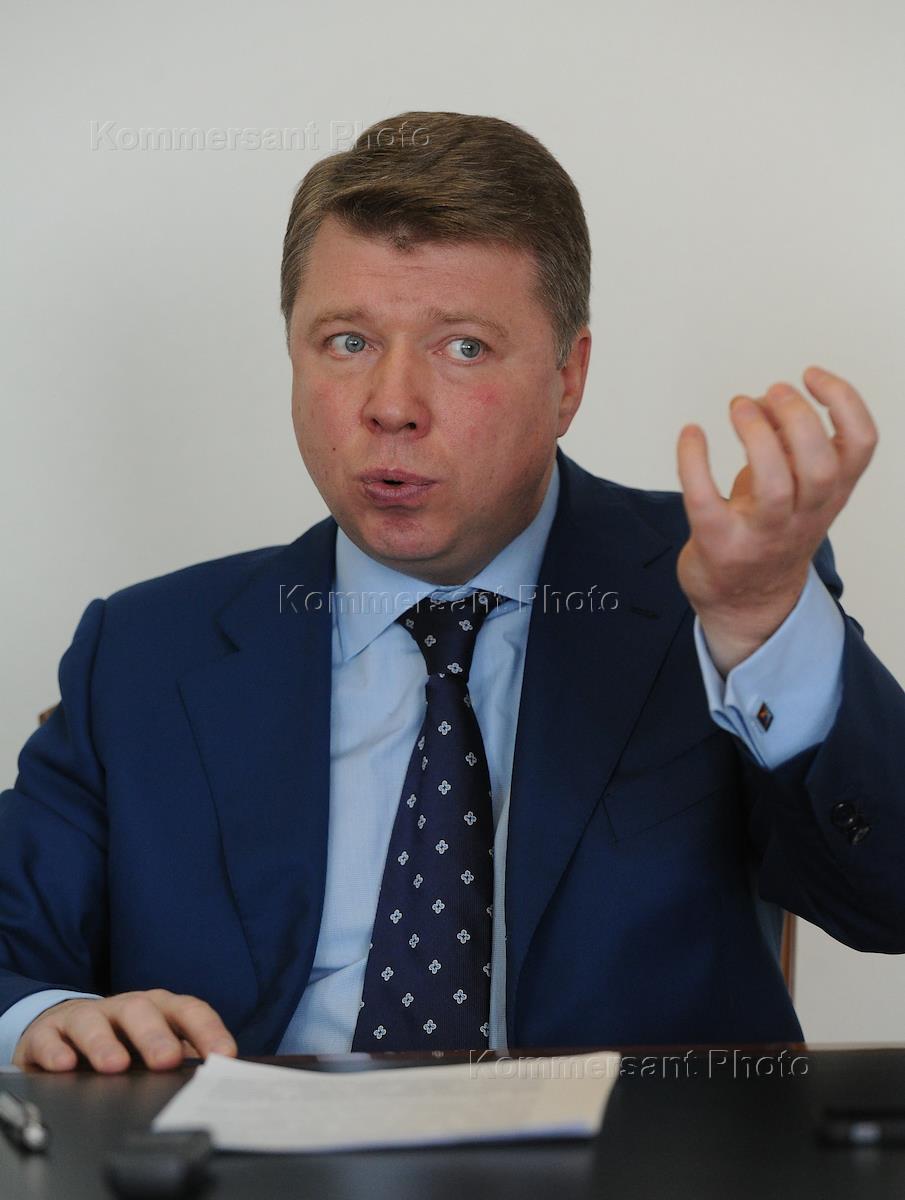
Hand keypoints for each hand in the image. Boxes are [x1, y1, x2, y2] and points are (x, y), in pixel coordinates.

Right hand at [12, 989, 237, 1072]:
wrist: (62, 1029)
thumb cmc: (121, 1040)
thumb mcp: (154, 1047)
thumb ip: (183, 1058)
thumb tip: (219, 1079)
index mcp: (157, 1009)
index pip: (187, 1011)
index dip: (208, 1030)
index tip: (224, 1054)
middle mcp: (122, 1008)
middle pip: (141, 1010)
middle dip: (155, 1035)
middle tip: (167, 1060)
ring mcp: (84, 1017)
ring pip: (94, 1021)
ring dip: (104, 1042)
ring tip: (114, 1066)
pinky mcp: (47, 1034)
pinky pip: (50, 1039)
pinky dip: (56, 1051)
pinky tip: (64, 1066)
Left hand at [676, 366, 877, 674]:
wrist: (745, 603)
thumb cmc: (768, 533)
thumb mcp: (796, 490)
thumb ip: (791, 447)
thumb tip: (769, 400)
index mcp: (830, 495)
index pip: (861, 446)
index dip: (845, 401)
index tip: (811, 375)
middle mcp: (804, 516)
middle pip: (821, 466)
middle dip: (797, 418)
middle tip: (769, 392)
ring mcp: (762, 535)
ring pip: (775, 485)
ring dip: (756, 436)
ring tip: (738, 406)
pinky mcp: (719, 545)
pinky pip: (705, 500)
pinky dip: (694, 461)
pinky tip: (690, 434)